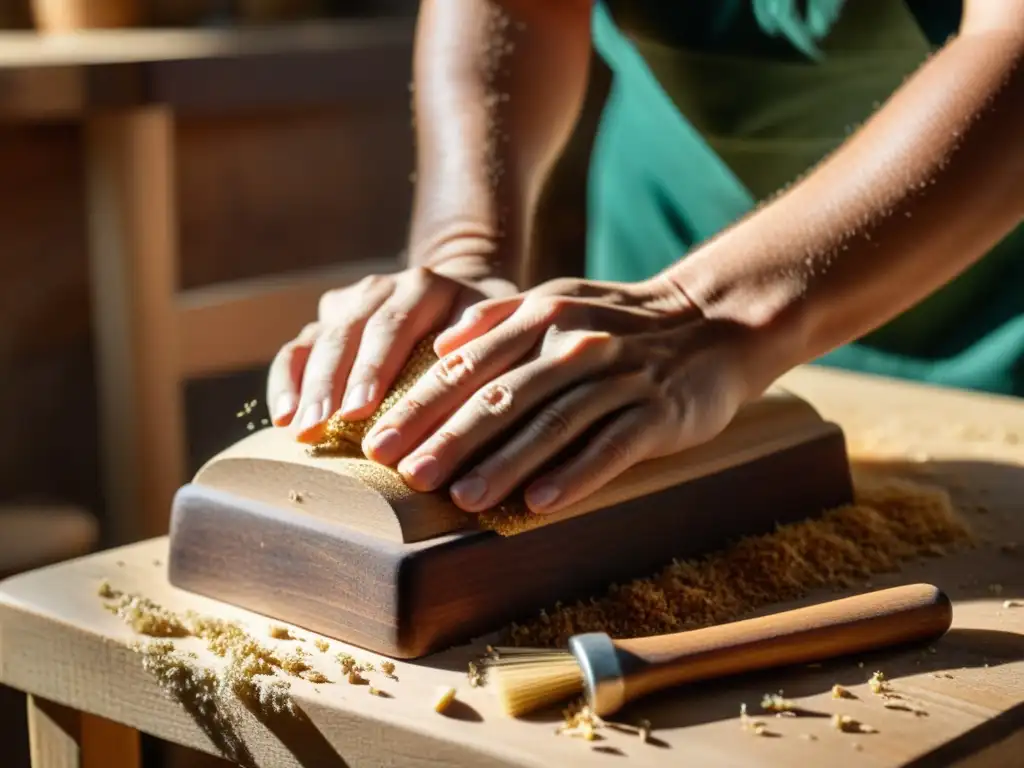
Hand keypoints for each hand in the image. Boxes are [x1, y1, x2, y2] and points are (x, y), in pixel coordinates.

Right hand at [267, 257, 517, 439]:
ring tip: (300, 430)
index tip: (360, 410)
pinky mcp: (327, 323)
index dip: (373, 368)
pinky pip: (296, 350)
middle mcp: (380, 288)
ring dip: (306, 388)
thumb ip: (490, 344)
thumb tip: (463, 371)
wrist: (464, 298)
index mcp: (424, 286)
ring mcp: (349, 304)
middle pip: (348, 335)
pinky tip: (283, 417)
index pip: (393, 325)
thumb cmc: (493, 330)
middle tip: (319, 429)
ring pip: (317, 341)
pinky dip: (286, 382)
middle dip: (330, 385)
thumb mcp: (505, 329)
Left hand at [361, 276, 763, 514]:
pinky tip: (540, 503)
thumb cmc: (621, 323)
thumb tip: (439, 345)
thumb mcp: (559, 301)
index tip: (378, 442)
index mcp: (542, 315)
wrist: (714, 323)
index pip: (469, 365)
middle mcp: (574, 342)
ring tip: (463, 500)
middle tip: (407, 477)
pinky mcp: (658, 410)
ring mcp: (619, 375)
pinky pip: (611, 445)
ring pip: (552, 422)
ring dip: (505, 463)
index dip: (421, 405)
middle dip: (450, 438)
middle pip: (502, 395)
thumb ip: (499, 320)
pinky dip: (575, 474)